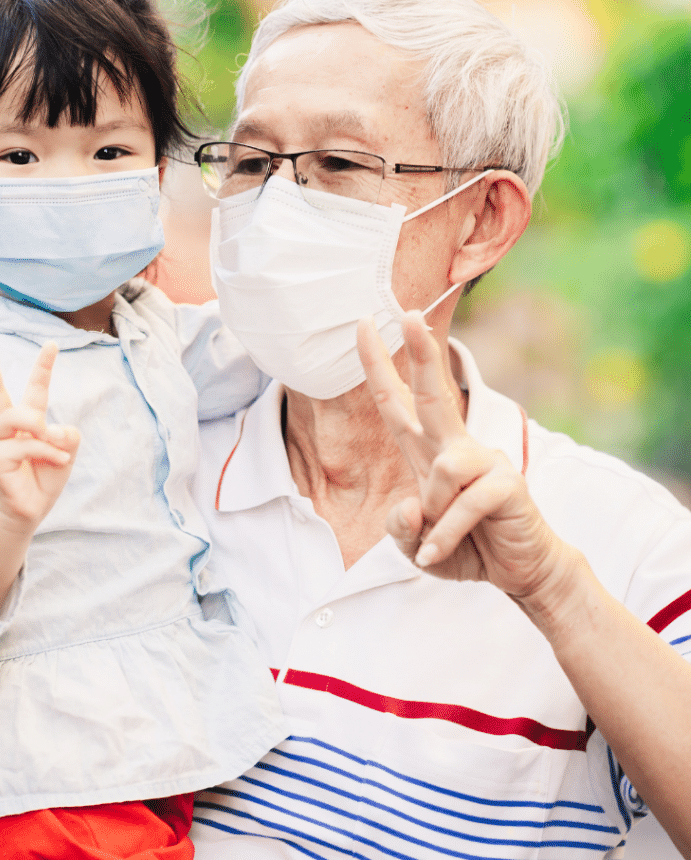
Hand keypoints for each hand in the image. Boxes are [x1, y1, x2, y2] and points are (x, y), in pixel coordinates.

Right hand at [0, 342, 80, 532]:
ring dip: (42, 430)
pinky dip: (47, 452)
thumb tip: (51, 429)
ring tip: (55, 444)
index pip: (35, 390)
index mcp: (27, 423)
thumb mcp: (66, 453)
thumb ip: (67, 435)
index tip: (51, 344)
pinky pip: (26, 444)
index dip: (43, 367)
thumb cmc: (44, 480)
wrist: (28, 513)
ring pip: (19, 418)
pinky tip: (57, 461)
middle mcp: (7, 429)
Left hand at [357, 312, 566, 600]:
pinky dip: (445, 535)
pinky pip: (464, 503)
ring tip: (434, 538)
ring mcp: (484, 461)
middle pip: (431, 393)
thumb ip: (401, 528)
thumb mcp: (416, 544)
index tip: (363, 325)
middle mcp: (454, 447)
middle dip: (419, 353)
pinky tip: (438, 553)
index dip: (377, 365)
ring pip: (443, 466)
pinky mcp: (506, 483)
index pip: (396, 401)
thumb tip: (410, 507)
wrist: (520, 570)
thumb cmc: (466, 546)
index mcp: (426, 451)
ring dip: (432, 510)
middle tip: (407, 313)